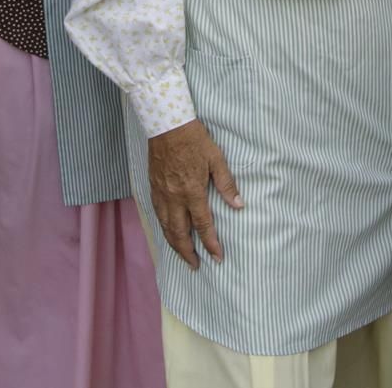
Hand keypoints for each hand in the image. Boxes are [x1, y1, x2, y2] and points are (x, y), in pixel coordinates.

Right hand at [147, 119, 242, 268]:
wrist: (166, 125)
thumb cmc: (194, 139)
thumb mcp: (216, 158)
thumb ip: (226, 184)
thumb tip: (239, 205)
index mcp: (192, 190)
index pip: (203, 224)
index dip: (211, 243)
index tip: (217, 257)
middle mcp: (175, 197)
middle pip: (180, 233)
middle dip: (188, 252)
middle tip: (196, 266)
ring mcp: (161, 194)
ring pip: (165, 227)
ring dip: (174, 244)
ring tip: (183, 255)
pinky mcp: (153, 188)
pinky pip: (157, 215)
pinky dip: (163, 229)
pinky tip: (168, 233)